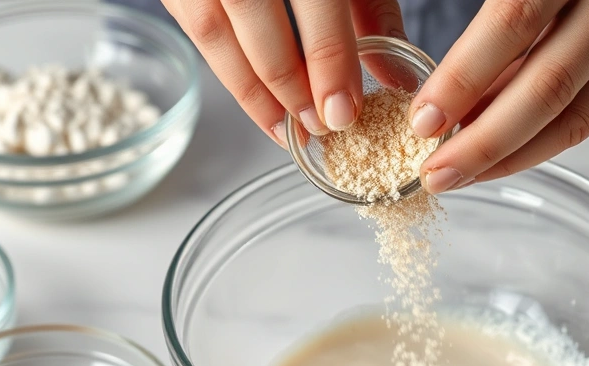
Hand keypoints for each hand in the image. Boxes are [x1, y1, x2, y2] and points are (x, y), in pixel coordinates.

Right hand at [162, 0, 405, 146]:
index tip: (342, 110)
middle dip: (287, 81)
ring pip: (214, 30)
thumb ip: (372, 11)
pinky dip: (227, 72)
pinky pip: (194, 28)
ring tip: (284, 130)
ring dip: (249, 90)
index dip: (328, 57)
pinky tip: (256, 102)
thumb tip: (394, 78)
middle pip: (255, 16)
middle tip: (316, 126)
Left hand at [410, 0, 588, 192]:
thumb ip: (488, 24)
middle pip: (547, 88)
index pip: (513, 24)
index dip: (464, 77)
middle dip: (484, 142)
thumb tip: (441, 101)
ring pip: (572, 120)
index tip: (423, 120)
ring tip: (461, 172)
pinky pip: (582, 120)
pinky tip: (496, 150)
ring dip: (510, 156)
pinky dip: (535, 141)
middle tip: (436, 172)